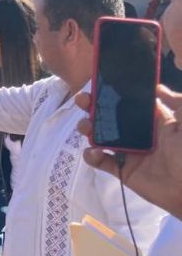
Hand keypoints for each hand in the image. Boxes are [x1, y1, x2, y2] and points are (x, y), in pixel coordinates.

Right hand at [76, 86, 181, 218]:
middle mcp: (137, 134)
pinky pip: (101, 161)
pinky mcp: (122, 170)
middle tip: (83, 100)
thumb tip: (157, 87)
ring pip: (101, 136)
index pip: (128, 104)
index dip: (113, 94)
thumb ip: (176, 102)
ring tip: (85, 126)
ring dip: (88, 128)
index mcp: (153, 122)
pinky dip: (92, 156)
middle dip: (93, 107)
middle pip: (109, 117)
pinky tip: (93, 152)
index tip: (99, 85)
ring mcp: (128, 152)